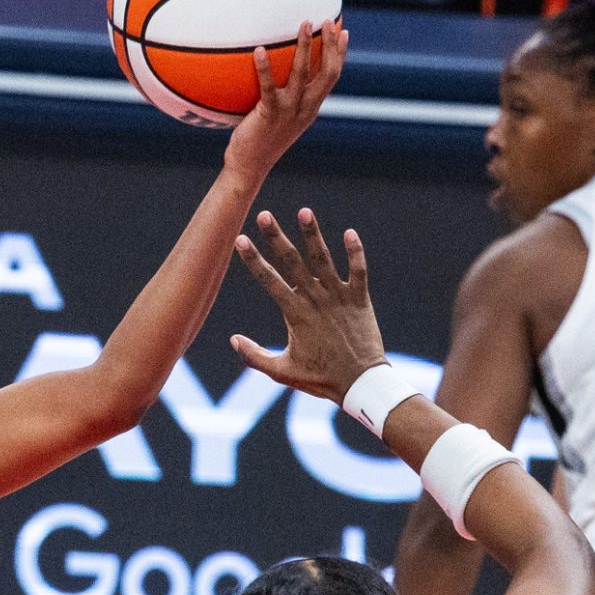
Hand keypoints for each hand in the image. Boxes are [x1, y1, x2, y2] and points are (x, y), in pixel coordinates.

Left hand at [223, 19, 346, 177]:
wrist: (249, 167)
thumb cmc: (258, 140)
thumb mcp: (279, 117)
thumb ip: (284, 97)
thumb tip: (276, 73)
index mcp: (311, 108)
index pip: (332, 77)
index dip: (340, 54)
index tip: (344, 32)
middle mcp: (306, 108)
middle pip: (328, 72)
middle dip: (331, 45)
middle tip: (330, 20)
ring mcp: (289, 111)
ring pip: (303, 74)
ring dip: (306, 47)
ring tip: (304, 24)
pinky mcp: (270, 114)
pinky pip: (268, 86)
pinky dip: (265, 67)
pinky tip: (260, 50)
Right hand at [229, 209, 386, 404]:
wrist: (361, 383)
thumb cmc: (320, 379)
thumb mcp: (281, 372)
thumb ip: (254, 356)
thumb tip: (233, 339)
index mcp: (294, 314)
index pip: (268, 280)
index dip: (252, 259)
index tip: (240, 239)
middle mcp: (315, 300)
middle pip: (292, 262)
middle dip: (276, 237)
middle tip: (264, 214)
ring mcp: (338, 297)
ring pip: (323, 259)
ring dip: (313, 234)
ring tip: (304, 211)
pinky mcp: (359, 299)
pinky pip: (358, 271)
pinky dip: (355, 252)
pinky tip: (350, 232)